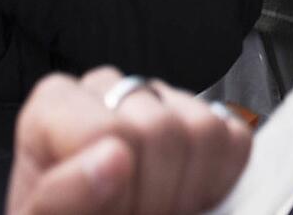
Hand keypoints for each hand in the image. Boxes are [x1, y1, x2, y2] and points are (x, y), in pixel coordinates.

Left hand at [6, 67, 251, 214]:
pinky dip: (218, 182)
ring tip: (156, 210)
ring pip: (205, 131)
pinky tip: (183, 199)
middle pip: (161, 130)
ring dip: (186, 192)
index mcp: (57, 106)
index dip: (117, 189)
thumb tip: (112, 158)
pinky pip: (236, 139)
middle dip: (153, 195)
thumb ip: (60, 200)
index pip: (110, 131)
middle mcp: (112, 90)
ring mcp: (166, 100)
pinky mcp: (210, 117)